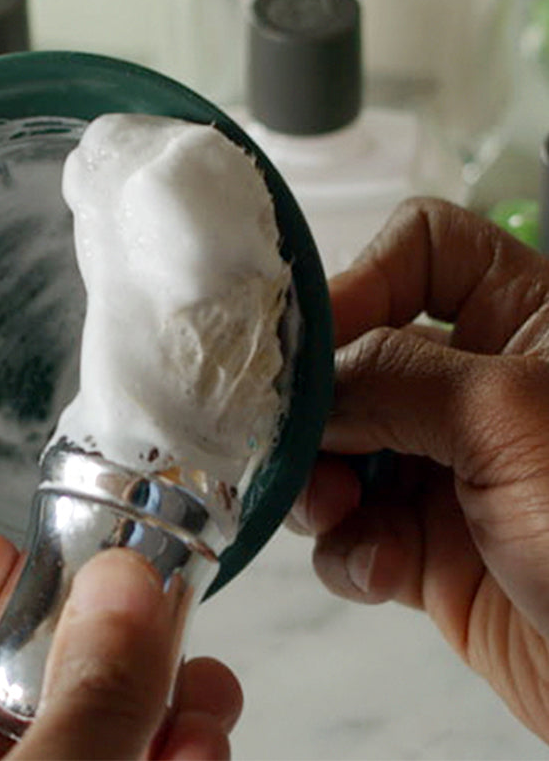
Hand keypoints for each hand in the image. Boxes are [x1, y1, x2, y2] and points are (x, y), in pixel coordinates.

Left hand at [0, 535, 241, 759]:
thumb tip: (124, 585)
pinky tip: (203, 745)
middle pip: (32, 681)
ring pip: (107, 718)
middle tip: (136, 597)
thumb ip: (87, 704)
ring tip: (198, 689)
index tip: (5, 550)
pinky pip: (151, 757)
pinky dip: (185, 745)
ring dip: (164, 693)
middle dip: (98, 636)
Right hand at [287, 198, 548, 741]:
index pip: (423, 248)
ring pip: (338, 446)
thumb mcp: (506, 419)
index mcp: (523, 323)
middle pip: (358, 357)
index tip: (312, 346)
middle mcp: (476, 387)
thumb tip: (305, 380)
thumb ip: (390, 375)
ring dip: (319, 483)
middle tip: (300, 447)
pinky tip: (381, 574)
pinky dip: (348, 549)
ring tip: (335, 514)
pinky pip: (350, 527)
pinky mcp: (424, 543)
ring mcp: (446, 467)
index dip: (362, 279)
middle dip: (320, 406)